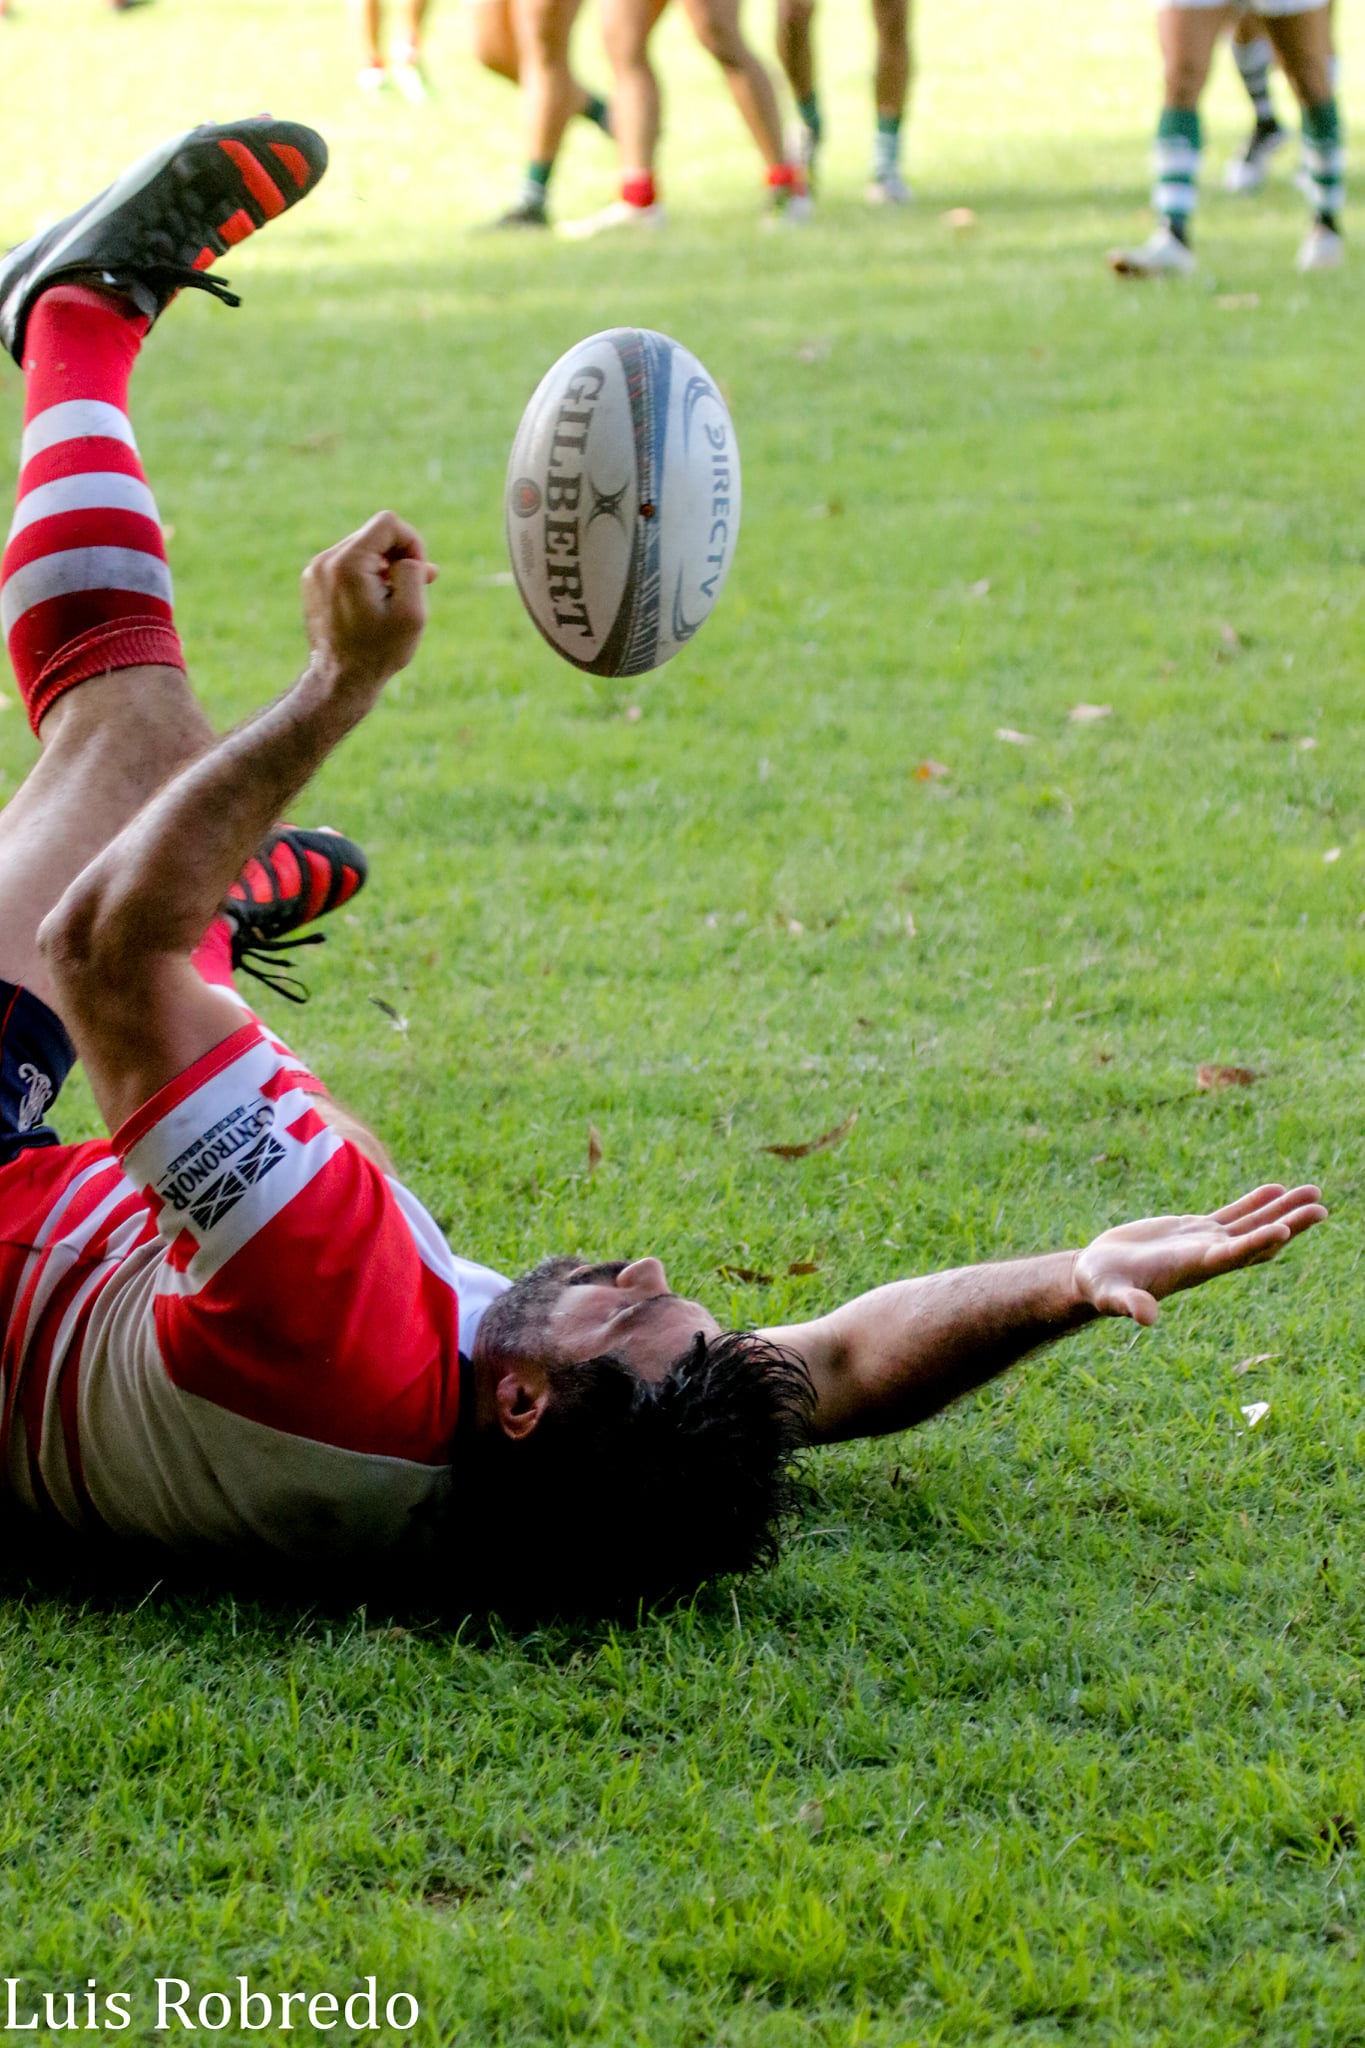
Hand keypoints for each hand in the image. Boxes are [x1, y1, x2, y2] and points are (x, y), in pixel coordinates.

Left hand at [301, 510, 437, 692]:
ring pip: (362, 548)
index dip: (413, 542)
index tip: (420, 572)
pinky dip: (367, 576)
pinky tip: (377, 602)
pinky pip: (348, 563)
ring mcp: (315, 570)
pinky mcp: (313, 581)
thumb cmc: (379, 651)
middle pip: (374, 534)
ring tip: (397, 597)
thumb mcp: (412, 614)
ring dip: (384, 567)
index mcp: (348, 564)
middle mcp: (325, 560)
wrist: (340, 680)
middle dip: (399, 556)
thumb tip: (407, 556)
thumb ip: (414, 572)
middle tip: (418, 586)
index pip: (388, 523)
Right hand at [1072, 1183, 1326, 1325]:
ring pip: (1253, 1223)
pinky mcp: (1195, 1230)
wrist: (1098, 1276)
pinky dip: (1256, 1201)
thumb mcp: (1113, 1295)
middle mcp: (1208, 1257)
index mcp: (1192, 1269)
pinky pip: (1234, 1214)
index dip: (1257, 1243)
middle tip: (1321, 1207)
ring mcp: (1205, 1243)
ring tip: (1313, 1190)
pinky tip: (1277, 1188)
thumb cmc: (1103, 1286)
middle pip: (1258, 1239)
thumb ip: (1130, 1305)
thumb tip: (1147, 1319)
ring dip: (1283, 1208)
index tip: (1284, 1229)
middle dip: (1290, 1223)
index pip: (1232, 1256)